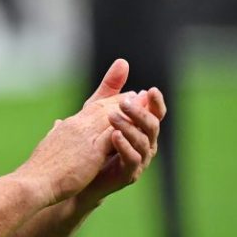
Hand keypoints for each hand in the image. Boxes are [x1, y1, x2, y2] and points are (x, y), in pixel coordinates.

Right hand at [20, 60, 131, 205]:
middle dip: (122, 101)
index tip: (122, 98)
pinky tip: (138, 127)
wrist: (35, 180)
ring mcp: (84, 136)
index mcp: (67, 126)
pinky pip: (113, 134)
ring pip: (111, 117)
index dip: (108, 102)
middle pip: (103, 107)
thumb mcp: (49, 144)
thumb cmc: (40, 168)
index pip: (91, 108)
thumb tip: (57, 125)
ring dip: (129, 110)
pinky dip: (126, 128)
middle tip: (139, 96)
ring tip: (145, 106)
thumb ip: (56, 133)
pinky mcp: (92, 150)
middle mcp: (76, 125)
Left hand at [79, 87, 166, 204]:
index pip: (155, 113)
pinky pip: (132, 159)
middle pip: (152, 126)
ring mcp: (140, 160)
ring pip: (143, 142)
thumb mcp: (98, 110)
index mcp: (142, 128)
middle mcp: (146, 143)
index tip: (151, 90)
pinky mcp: (129, 174)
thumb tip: (122, 61)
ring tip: (113, 116)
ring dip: (129, 127)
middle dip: (140, 113)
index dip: (156, 102)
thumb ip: (111, 89)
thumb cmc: (93, 140)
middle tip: (125, 102)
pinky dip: (125, 147)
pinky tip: (115, 136)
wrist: (80, 174)